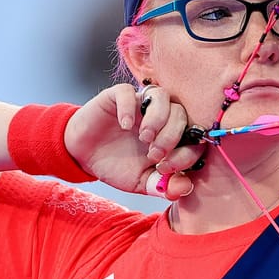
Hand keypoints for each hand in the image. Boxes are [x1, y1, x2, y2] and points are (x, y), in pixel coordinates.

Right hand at [63, 83, 207, 201]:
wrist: (84, 156)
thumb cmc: (116, 166)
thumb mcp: (140, 182)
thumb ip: (163, 185)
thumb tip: (186, 187)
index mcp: (171, 136)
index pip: (193, 136)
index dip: (186, 152)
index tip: (165, 168)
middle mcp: (160, 116)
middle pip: (181, 113)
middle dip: (171, 136)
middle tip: (154, 154)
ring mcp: (140, 104)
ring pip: (161, 96)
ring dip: (158, 118)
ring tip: (144, 137)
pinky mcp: (118, 96)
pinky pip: (129, 91)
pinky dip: (129, 107)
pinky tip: (124, 125)